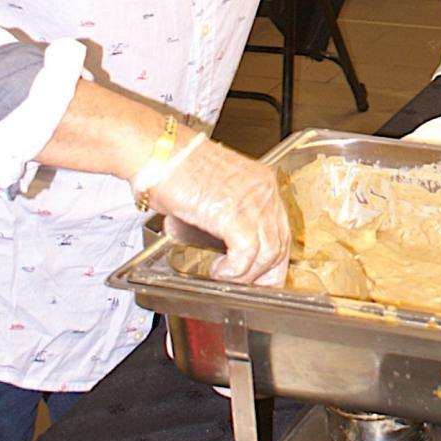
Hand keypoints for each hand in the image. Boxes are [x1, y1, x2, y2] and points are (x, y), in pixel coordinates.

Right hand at [142, 135, 290, 285]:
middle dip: (262, 274)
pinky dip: (233, 271)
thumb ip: (227, 218)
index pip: (281, 230)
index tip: (262, 277)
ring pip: (266, 254)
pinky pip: (246, 255)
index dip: (273, 260)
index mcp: (262, 184)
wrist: (159, 153)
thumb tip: (226, 249)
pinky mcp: (234, 214)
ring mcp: (252, 202)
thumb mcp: (215, 192)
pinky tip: (219, 271)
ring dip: (245, 275)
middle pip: (279, 245)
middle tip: (244, 287)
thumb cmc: (174, 169)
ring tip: (225, 277)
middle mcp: (264, 191)